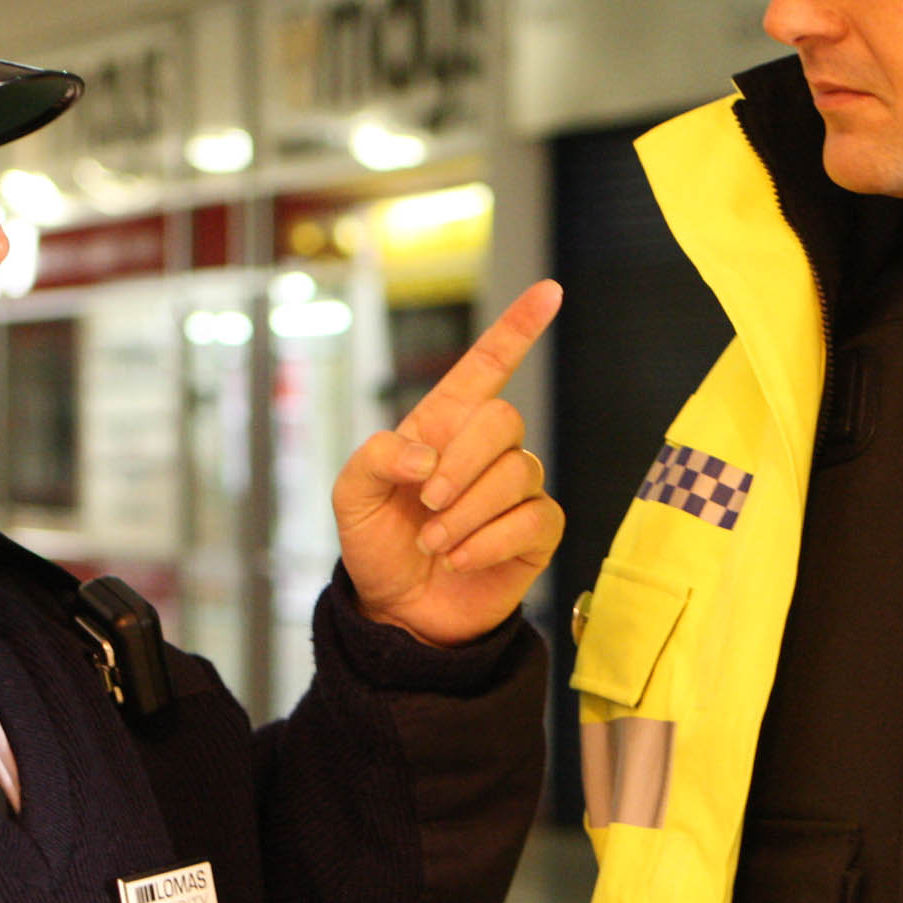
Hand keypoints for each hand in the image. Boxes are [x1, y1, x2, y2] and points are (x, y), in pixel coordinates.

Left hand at [334, 281, 564, 646]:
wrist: (398, 611)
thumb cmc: (378, 545)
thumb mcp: (352, 497)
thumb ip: (377, 459)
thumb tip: (428, 457)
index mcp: (443, 426)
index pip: (488, 365)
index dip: (518, 327)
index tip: (550, 290)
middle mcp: (486, 451)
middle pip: (503, 419)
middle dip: (462, 463)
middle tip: (428, 503)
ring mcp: (516, 490)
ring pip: (516, 473)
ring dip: (467, 513)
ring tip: (435, 542)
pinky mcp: (536, 532)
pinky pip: (532, 518)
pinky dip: (488, 541)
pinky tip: (459, 558)